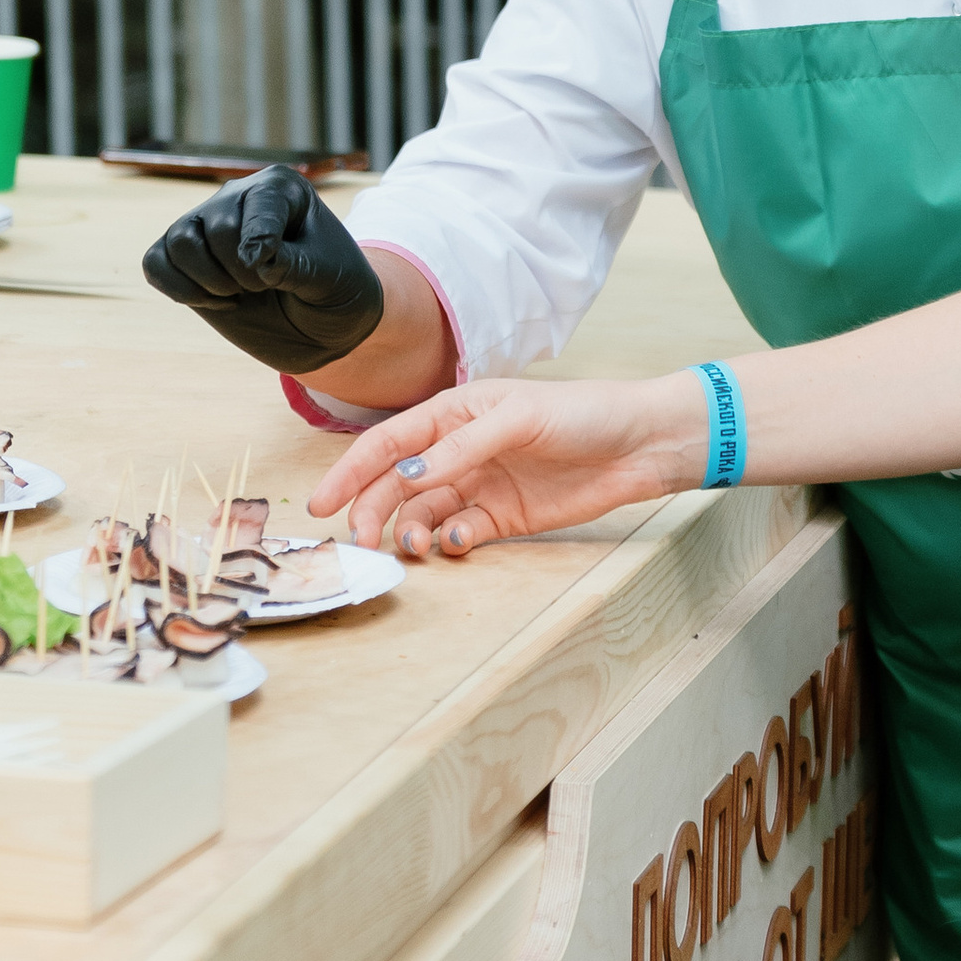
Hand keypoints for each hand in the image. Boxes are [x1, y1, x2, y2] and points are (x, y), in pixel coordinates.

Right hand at [140, 164, 386, 374]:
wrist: (323, 324)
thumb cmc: (335, 290)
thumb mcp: (329, 277)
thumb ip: (293, 264)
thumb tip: (252, 257)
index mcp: (280, 188)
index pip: (256, 206)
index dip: (259, 243)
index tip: (270, 274)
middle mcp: (238, 197)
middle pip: (215, 226)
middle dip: (240, 270)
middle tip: (267, 287)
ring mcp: (207, 226)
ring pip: (179, 240)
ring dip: (208, 280)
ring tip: (240, 294)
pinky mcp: (185, 260)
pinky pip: (154, 262)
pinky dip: (178, 288)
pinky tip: (216, 302)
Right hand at [308, 371, 708, 554]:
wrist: (639, 445)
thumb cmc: (582, 412)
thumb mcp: (518, 419)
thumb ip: (462, 448)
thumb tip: (409, 476)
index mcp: (454, 412)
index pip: (388, 443)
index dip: (350, 472)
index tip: (321, 504)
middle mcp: (458, 449)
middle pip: (396, 484)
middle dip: (372, 511)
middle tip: (361, 541)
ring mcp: (479, 484)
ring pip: (423, 514)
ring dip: (409, 531)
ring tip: (412, 547)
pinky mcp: (502, 517)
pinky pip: (459, 533)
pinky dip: (452, 542)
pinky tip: (461, 542)